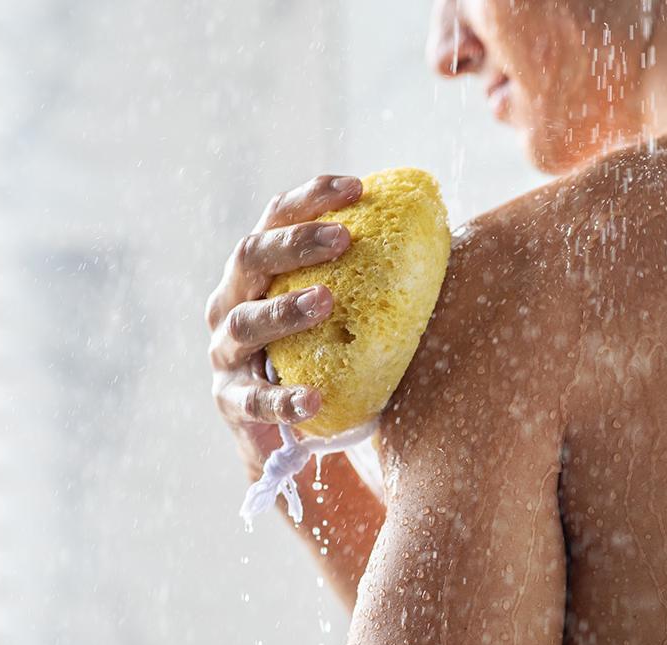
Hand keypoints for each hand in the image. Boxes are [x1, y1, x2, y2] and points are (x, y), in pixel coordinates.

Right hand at [205, 175, 361, 475]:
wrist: (288, 434)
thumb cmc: (323, 354)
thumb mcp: (341, 311)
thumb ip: (372, 278)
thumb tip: (441, 239)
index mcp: (259, 270)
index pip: (277, 218)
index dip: (311, 198)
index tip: (357, 187)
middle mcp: (231, 301)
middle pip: (251, 257)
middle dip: (295, 243)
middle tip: (342, 238)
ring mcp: (226, 352)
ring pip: (245, 322)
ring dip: (285, 309)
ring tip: (326, 301)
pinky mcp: (231, 402)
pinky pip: (255, 401)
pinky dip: (283, 399)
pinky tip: (313, 399)